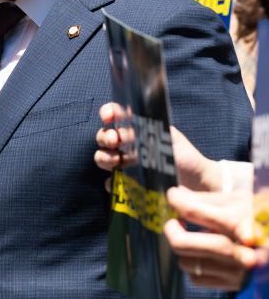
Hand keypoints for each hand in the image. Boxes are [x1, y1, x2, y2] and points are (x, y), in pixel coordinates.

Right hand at [94, 103, 221, 191]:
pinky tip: (120, 182)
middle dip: (104, 136)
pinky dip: (111, 183)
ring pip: (102, 158)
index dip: (107, 112)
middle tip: (114, 141)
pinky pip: (111, 184)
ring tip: (116, 161)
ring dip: (104, 157)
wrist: (196, 184)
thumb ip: (149, 131)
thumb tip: (127, 128)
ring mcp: (125, 165)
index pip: (115, 115)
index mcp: (136, 129)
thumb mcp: (169, 138)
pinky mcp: (127, 185)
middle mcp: (127, 145)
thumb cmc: (183, 155)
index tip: (108, 116)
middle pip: (103, 136)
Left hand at [164, 186, 256, 289]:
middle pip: (182, 243)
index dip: (177, 200)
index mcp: (241, 221)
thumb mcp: (232, 200)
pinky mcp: (235, 286)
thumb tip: (173, 197)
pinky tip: (204, 254)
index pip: (192, 210)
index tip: (173, 196)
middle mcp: (240, 250)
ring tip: (192, 236)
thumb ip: (201, 199)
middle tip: (173, 222)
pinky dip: (195, 265)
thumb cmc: (252, 216)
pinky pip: (196, 278)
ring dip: (184, 249)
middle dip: (171, 230)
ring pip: (186, 262)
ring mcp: (237, 271)